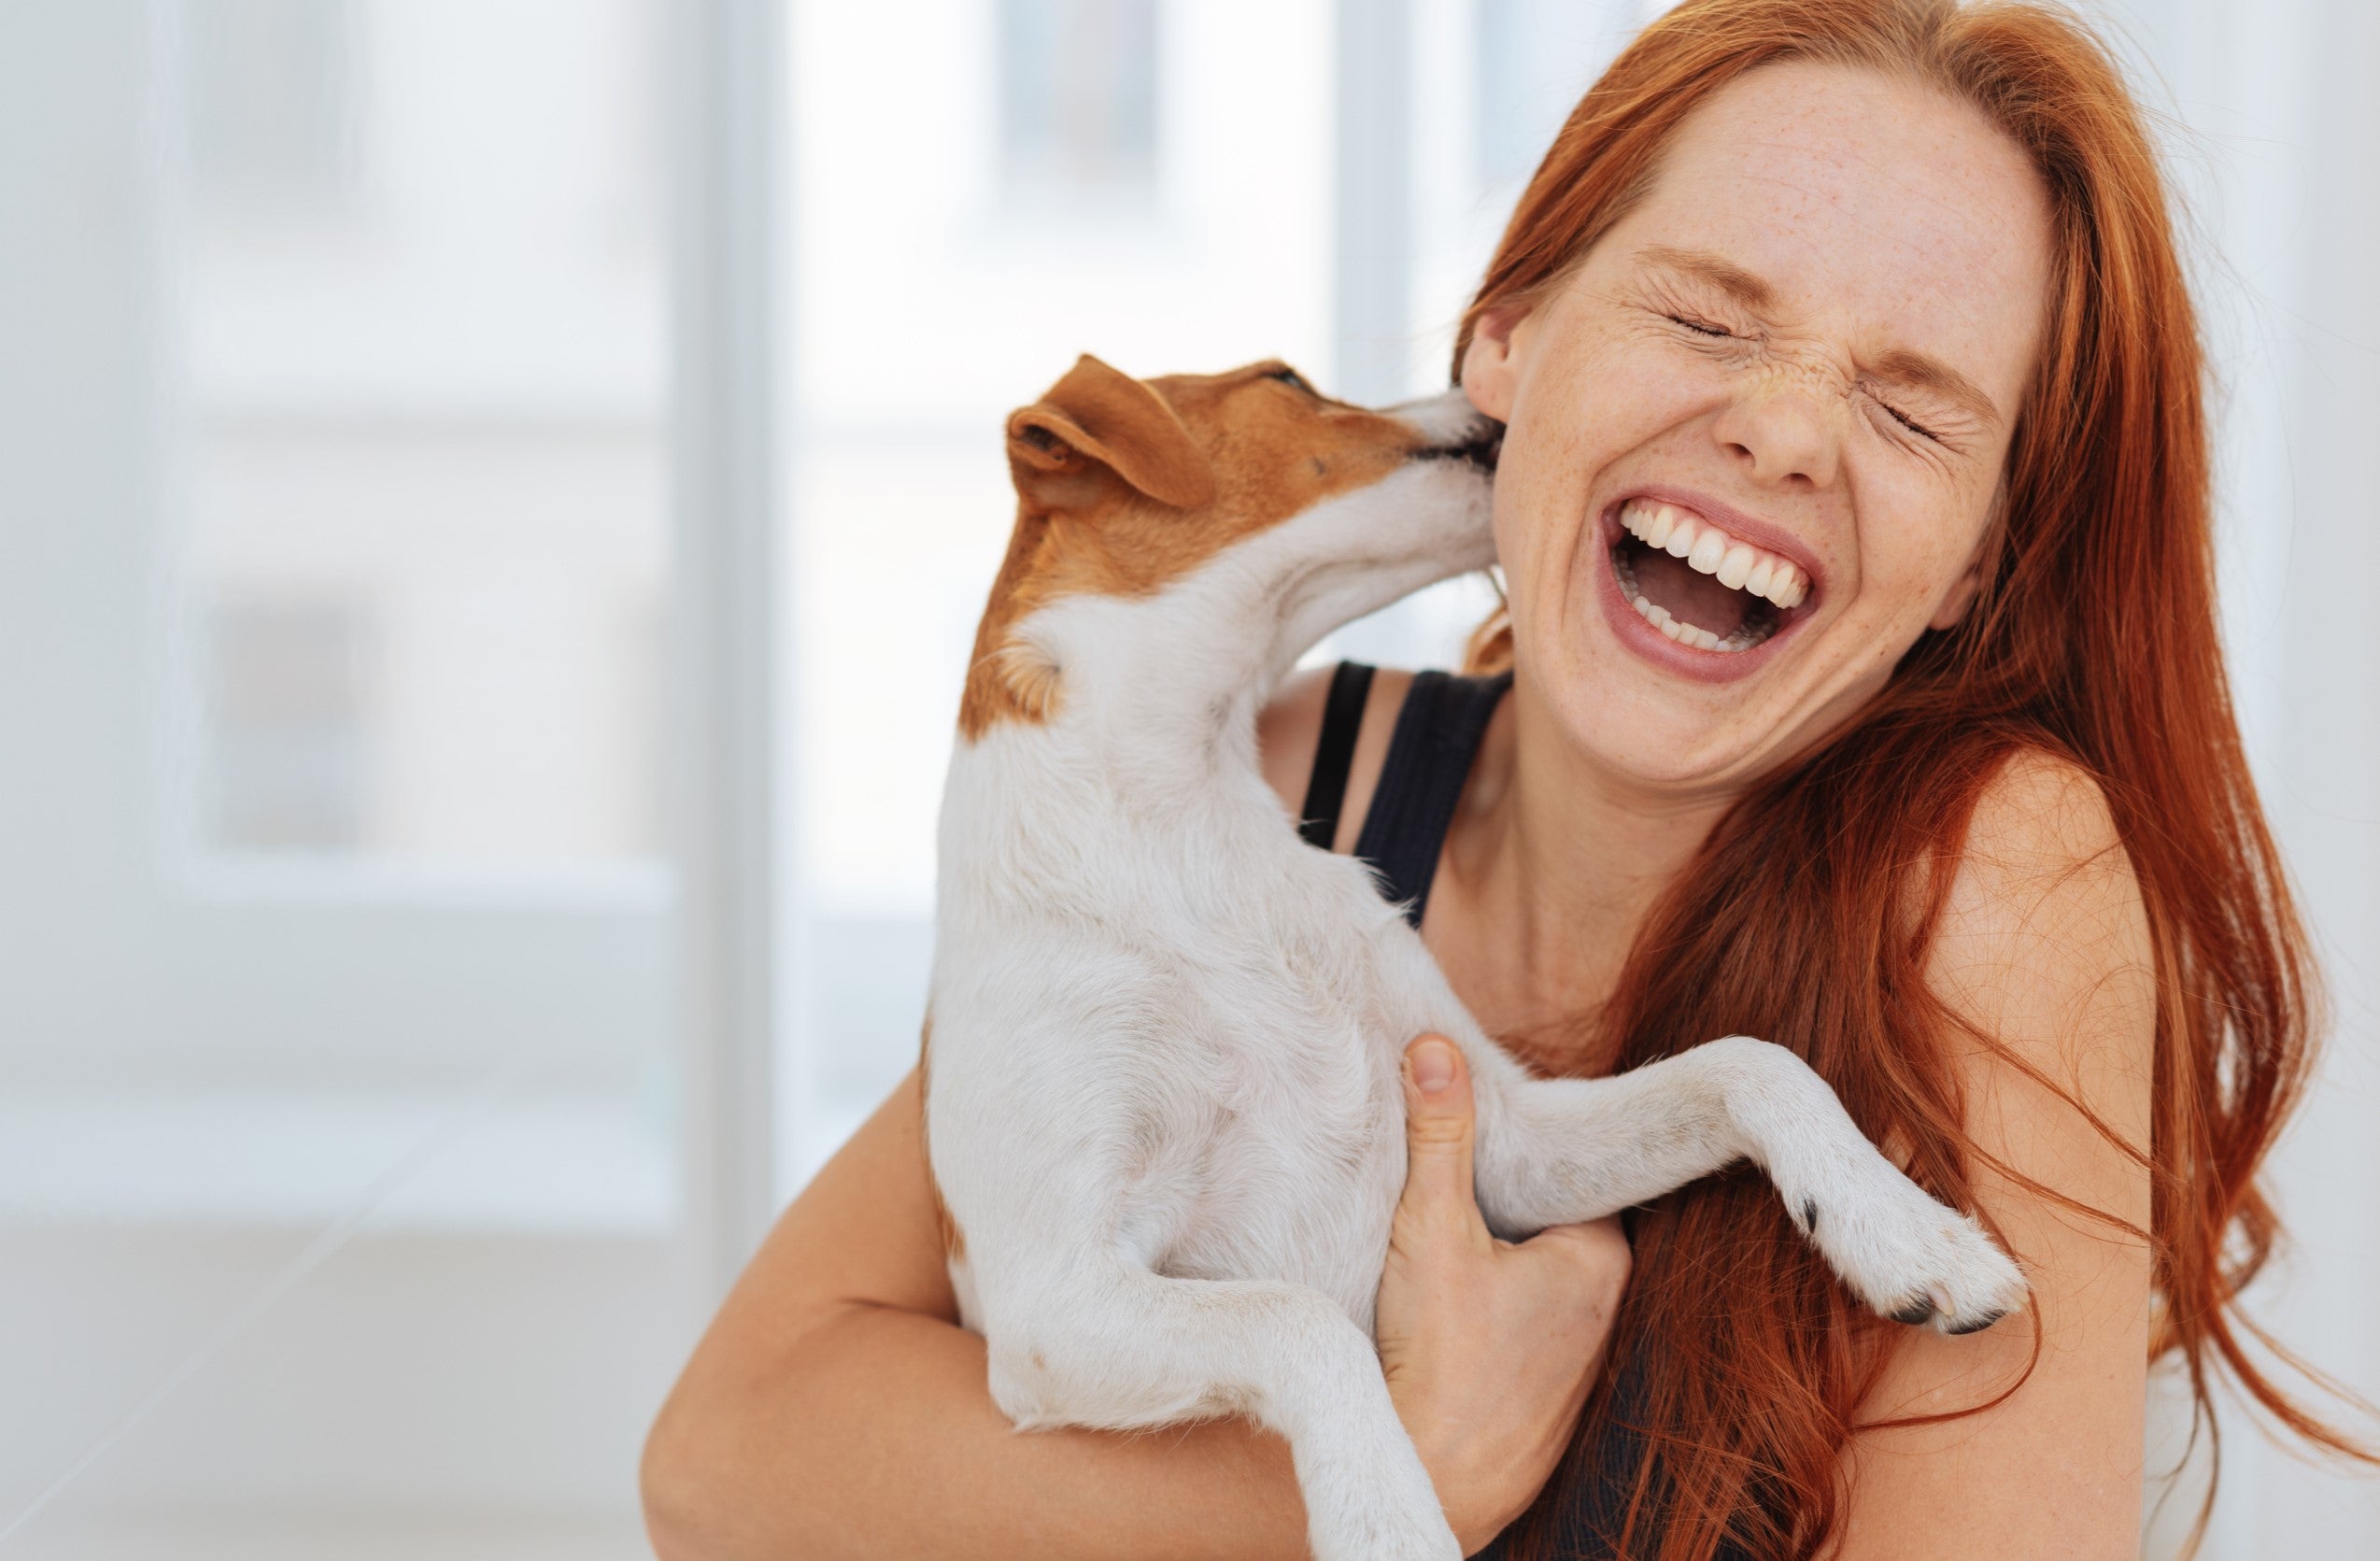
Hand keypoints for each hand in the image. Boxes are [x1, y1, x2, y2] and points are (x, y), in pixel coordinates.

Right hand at [1376, 1035, 1630, 1554]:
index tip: (1483, 1127)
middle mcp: (1609, 1305)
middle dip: (1508, 1196)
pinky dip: (1496, 1306)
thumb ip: (1440, 1134)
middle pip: (1556, 1216)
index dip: (1525, 1143)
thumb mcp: (1432, 1227)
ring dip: (1501, 1256)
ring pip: (1542, 1271)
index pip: (1574, 1167)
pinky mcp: (1551, 1393)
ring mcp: (1583, 1355)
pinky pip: (1529, 1322)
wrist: (1434, 1481)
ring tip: (1445, 1241)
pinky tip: (1451, 1309)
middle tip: (1450, 1178)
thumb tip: (1434, 1047)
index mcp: (1600, 1255)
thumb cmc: (1443, 1361)